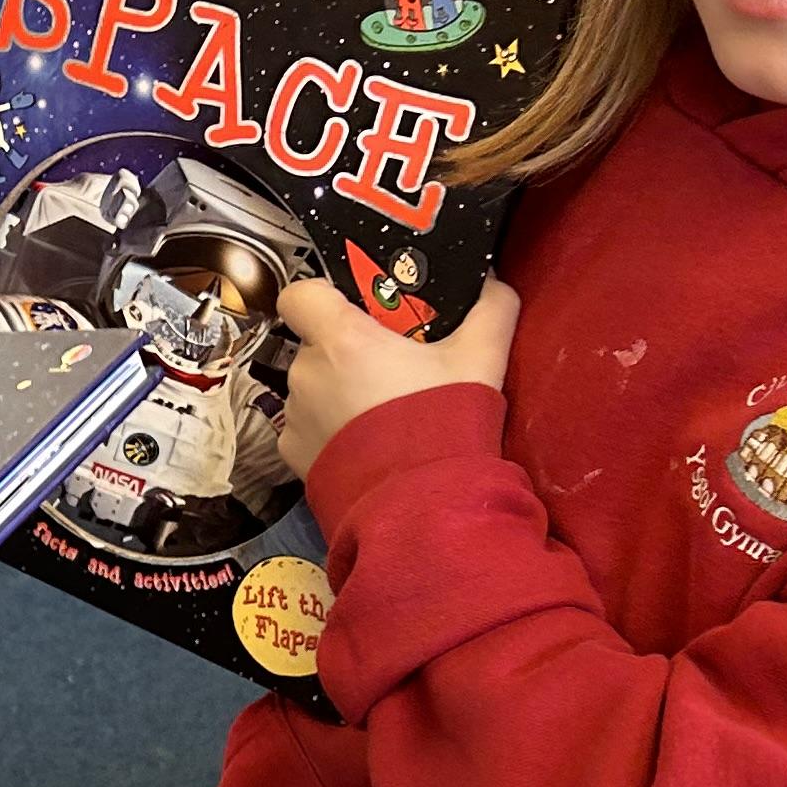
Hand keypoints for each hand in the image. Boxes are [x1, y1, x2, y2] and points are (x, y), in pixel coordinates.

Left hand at [274, 277, 519, 480]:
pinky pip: (307, 429)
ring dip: (337, 393)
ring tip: (382, 414)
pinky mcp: (295, 456)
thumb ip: (490, 309)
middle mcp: (308, 374)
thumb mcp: (481, 359)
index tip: (349, 307)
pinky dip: (329, 432)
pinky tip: (366, 444)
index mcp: (341, 340)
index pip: (299, 295)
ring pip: (311, 388)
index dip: (320, 296)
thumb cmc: (445, 423)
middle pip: (315, 345)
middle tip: (387, 368)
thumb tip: (491, 283)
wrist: (422, 503)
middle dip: (345, 352)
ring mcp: (296, 417)